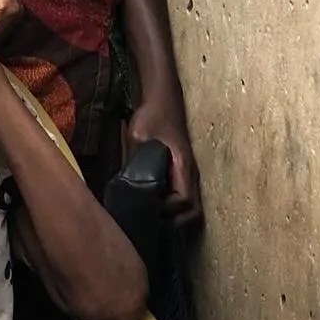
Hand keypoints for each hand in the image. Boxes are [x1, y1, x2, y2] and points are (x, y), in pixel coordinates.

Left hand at [128, 96, 201, 225]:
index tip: (148, 206)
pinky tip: (149, 202)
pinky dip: (170, 206)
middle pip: (192, 210)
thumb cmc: (152, 115)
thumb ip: (135, 161)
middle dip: (173, 221)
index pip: (185, 201)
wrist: (162, 99)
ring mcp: (187, 173)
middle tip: (150, 219)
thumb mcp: (138, 137)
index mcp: (183, 166)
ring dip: (172, 215)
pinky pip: (181, 196)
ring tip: (149, 213)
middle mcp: (190, 173)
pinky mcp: (180, 172)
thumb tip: (126, 185)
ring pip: (189, 206)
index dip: (167, 210)